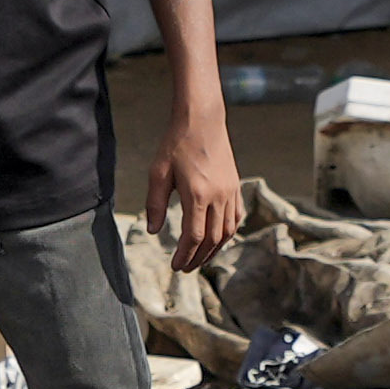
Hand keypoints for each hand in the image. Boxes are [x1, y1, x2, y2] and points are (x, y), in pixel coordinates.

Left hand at [149, 110, 253, 267]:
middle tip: (186, 269)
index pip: (194, 236)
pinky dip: (228, 233)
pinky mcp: (236, 186)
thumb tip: (154, 231)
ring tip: (200, 258)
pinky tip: (219, 239)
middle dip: (198, 258)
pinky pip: (236, 217)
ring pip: (227, 231)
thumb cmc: (176, 143)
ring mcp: (230, 192)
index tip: (176, 266)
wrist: (202, 120)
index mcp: (197, 195)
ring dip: (214, 250)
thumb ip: (156, 204)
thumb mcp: (158, 173)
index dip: (185, 255)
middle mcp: (218, 197)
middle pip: (212, 239)